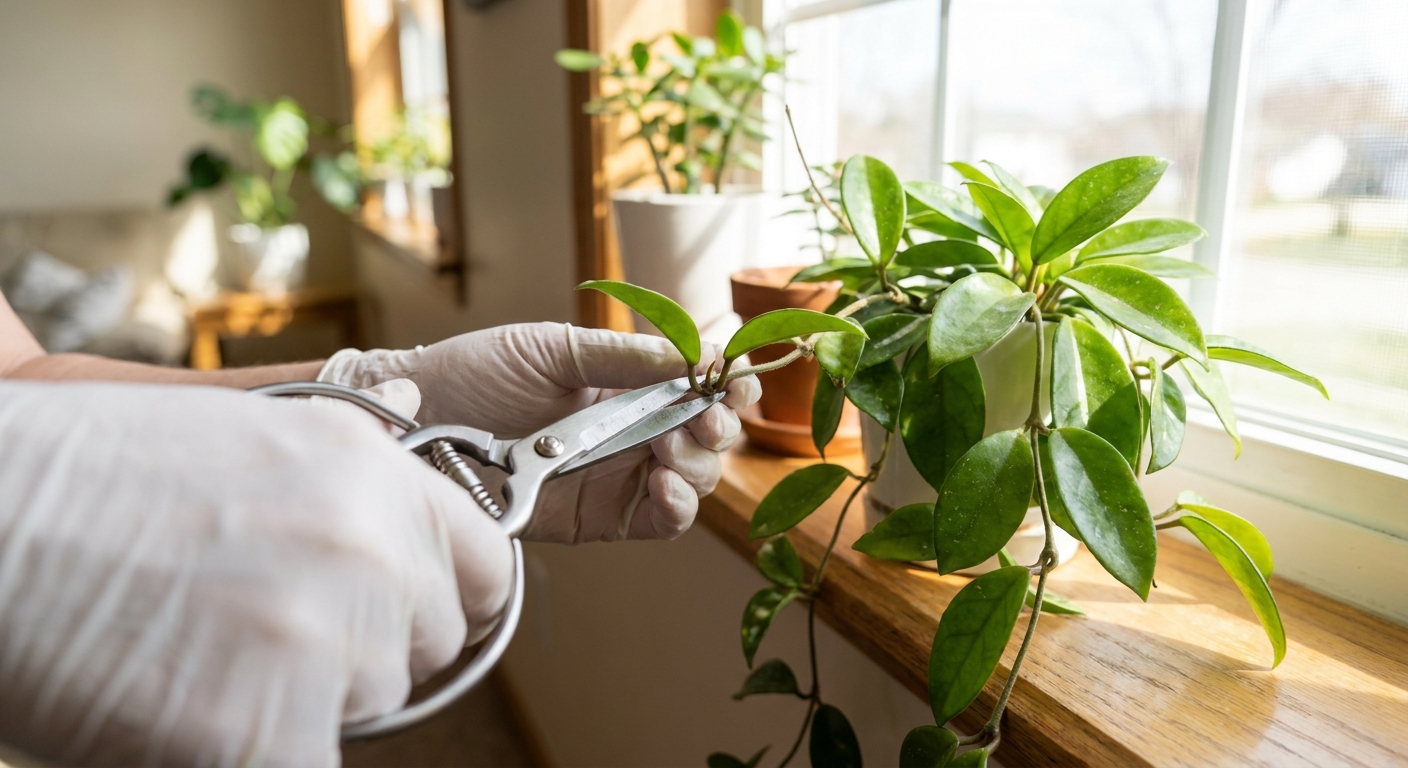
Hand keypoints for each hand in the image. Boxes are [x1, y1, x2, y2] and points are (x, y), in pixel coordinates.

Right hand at [0, 382, 511, 766]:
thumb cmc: (85, 479)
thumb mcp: (243, 435)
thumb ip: (345, 470)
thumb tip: (409, 460)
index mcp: (369, 472)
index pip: (483, 563)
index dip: (450, 597)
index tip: (417, 618)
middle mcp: (368, 548)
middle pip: (428, 644)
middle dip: (366, 649)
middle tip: (263, 631)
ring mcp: (323, 642)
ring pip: (367, 708)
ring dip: (304, 701)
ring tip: (200, 654)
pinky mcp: (266, 732)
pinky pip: (312, 765)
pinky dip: (258, 751)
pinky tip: (187, 711)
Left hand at [319, 323, 761, 542]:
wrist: (416, 415)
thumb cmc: (478, 371)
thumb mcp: (552, 348)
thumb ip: (623, 357)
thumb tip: (694, 353)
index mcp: (629, 386)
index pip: (699, 390)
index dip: (727, 388)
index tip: (732, 382)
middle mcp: (632, 432)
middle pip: (706, 441)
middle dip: (717, 429)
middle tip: (702, 419)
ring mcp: (615, 477)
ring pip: (691, 482)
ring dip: (697, 466)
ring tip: (670, 451)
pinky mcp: (595, 519)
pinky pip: (654, 521)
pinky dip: (673, 508)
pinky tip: (666, 487)